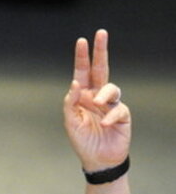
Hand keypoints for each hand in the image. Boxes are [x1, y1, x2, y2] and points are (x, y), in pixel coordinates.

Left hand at [63, 29, 130, 172]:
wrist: (97, 159)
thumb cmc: (82, 140)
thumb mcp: (70, 122)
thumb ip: (70, 102)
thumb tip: (75, 83)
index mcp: (83, 95)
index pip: (83, 72)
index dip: (82, 57)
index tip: (82, 40)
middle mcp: (97, 96)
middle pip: (101, 69)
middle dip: (100, 51)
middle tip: (101, 33)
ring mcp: (110, 104)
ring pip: (111, 88)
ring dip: (103, 94)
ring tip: (97, 103)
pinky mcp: (122, 115)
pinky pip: (118, 109)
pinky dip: (110, 116)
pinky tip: (103, 124)